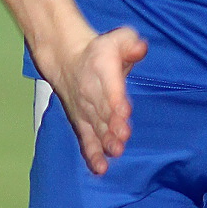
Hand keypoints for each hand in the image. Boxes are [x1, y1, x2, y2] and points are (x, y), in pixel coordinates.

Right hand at [52, 25, 147, 173]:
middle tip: (123, 137)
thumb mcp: (117, 38)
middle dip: (113, 125)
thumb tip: (140, 47)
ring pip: (96, 127)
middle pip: (103, 111)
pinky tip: (100, 169)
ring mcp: (86, 110)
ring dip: (106, 140)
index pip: (110, 87)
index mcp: (101, 70)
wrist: (66, 59)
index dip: (116, 100)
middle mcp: (91, 93)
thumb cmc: (101, 51)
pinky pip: (86, 139)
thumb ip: (130, 43)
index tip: (124, 111)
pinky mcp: (83, 123)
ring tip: (116, 151)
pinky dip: (92, 154)